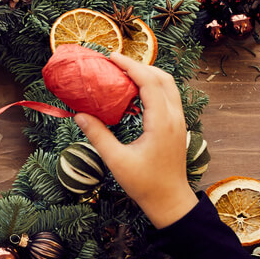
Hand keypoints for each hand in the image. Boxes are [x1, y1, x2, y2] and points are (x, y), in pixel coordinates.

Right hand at [74, 53, 196, 228]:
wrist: (169, 201)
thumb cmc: (144, 184)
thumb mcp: (116, 161)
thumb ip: (98, 135)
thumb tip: (79, 114)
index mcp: (161, 122)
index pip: (149, 82)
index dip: (131, 66)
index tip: (112, 57)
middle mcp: (174, 117)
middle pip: (163, 78)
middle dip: (140, 66)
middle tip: (116, 63)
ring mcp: (179, 121)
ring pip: (169, 86)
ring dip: (149, 75)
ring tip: (124, 74)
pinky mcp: (178, 127)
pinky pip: (168, 97)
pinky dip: (153, 88)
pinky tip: (135, 94)